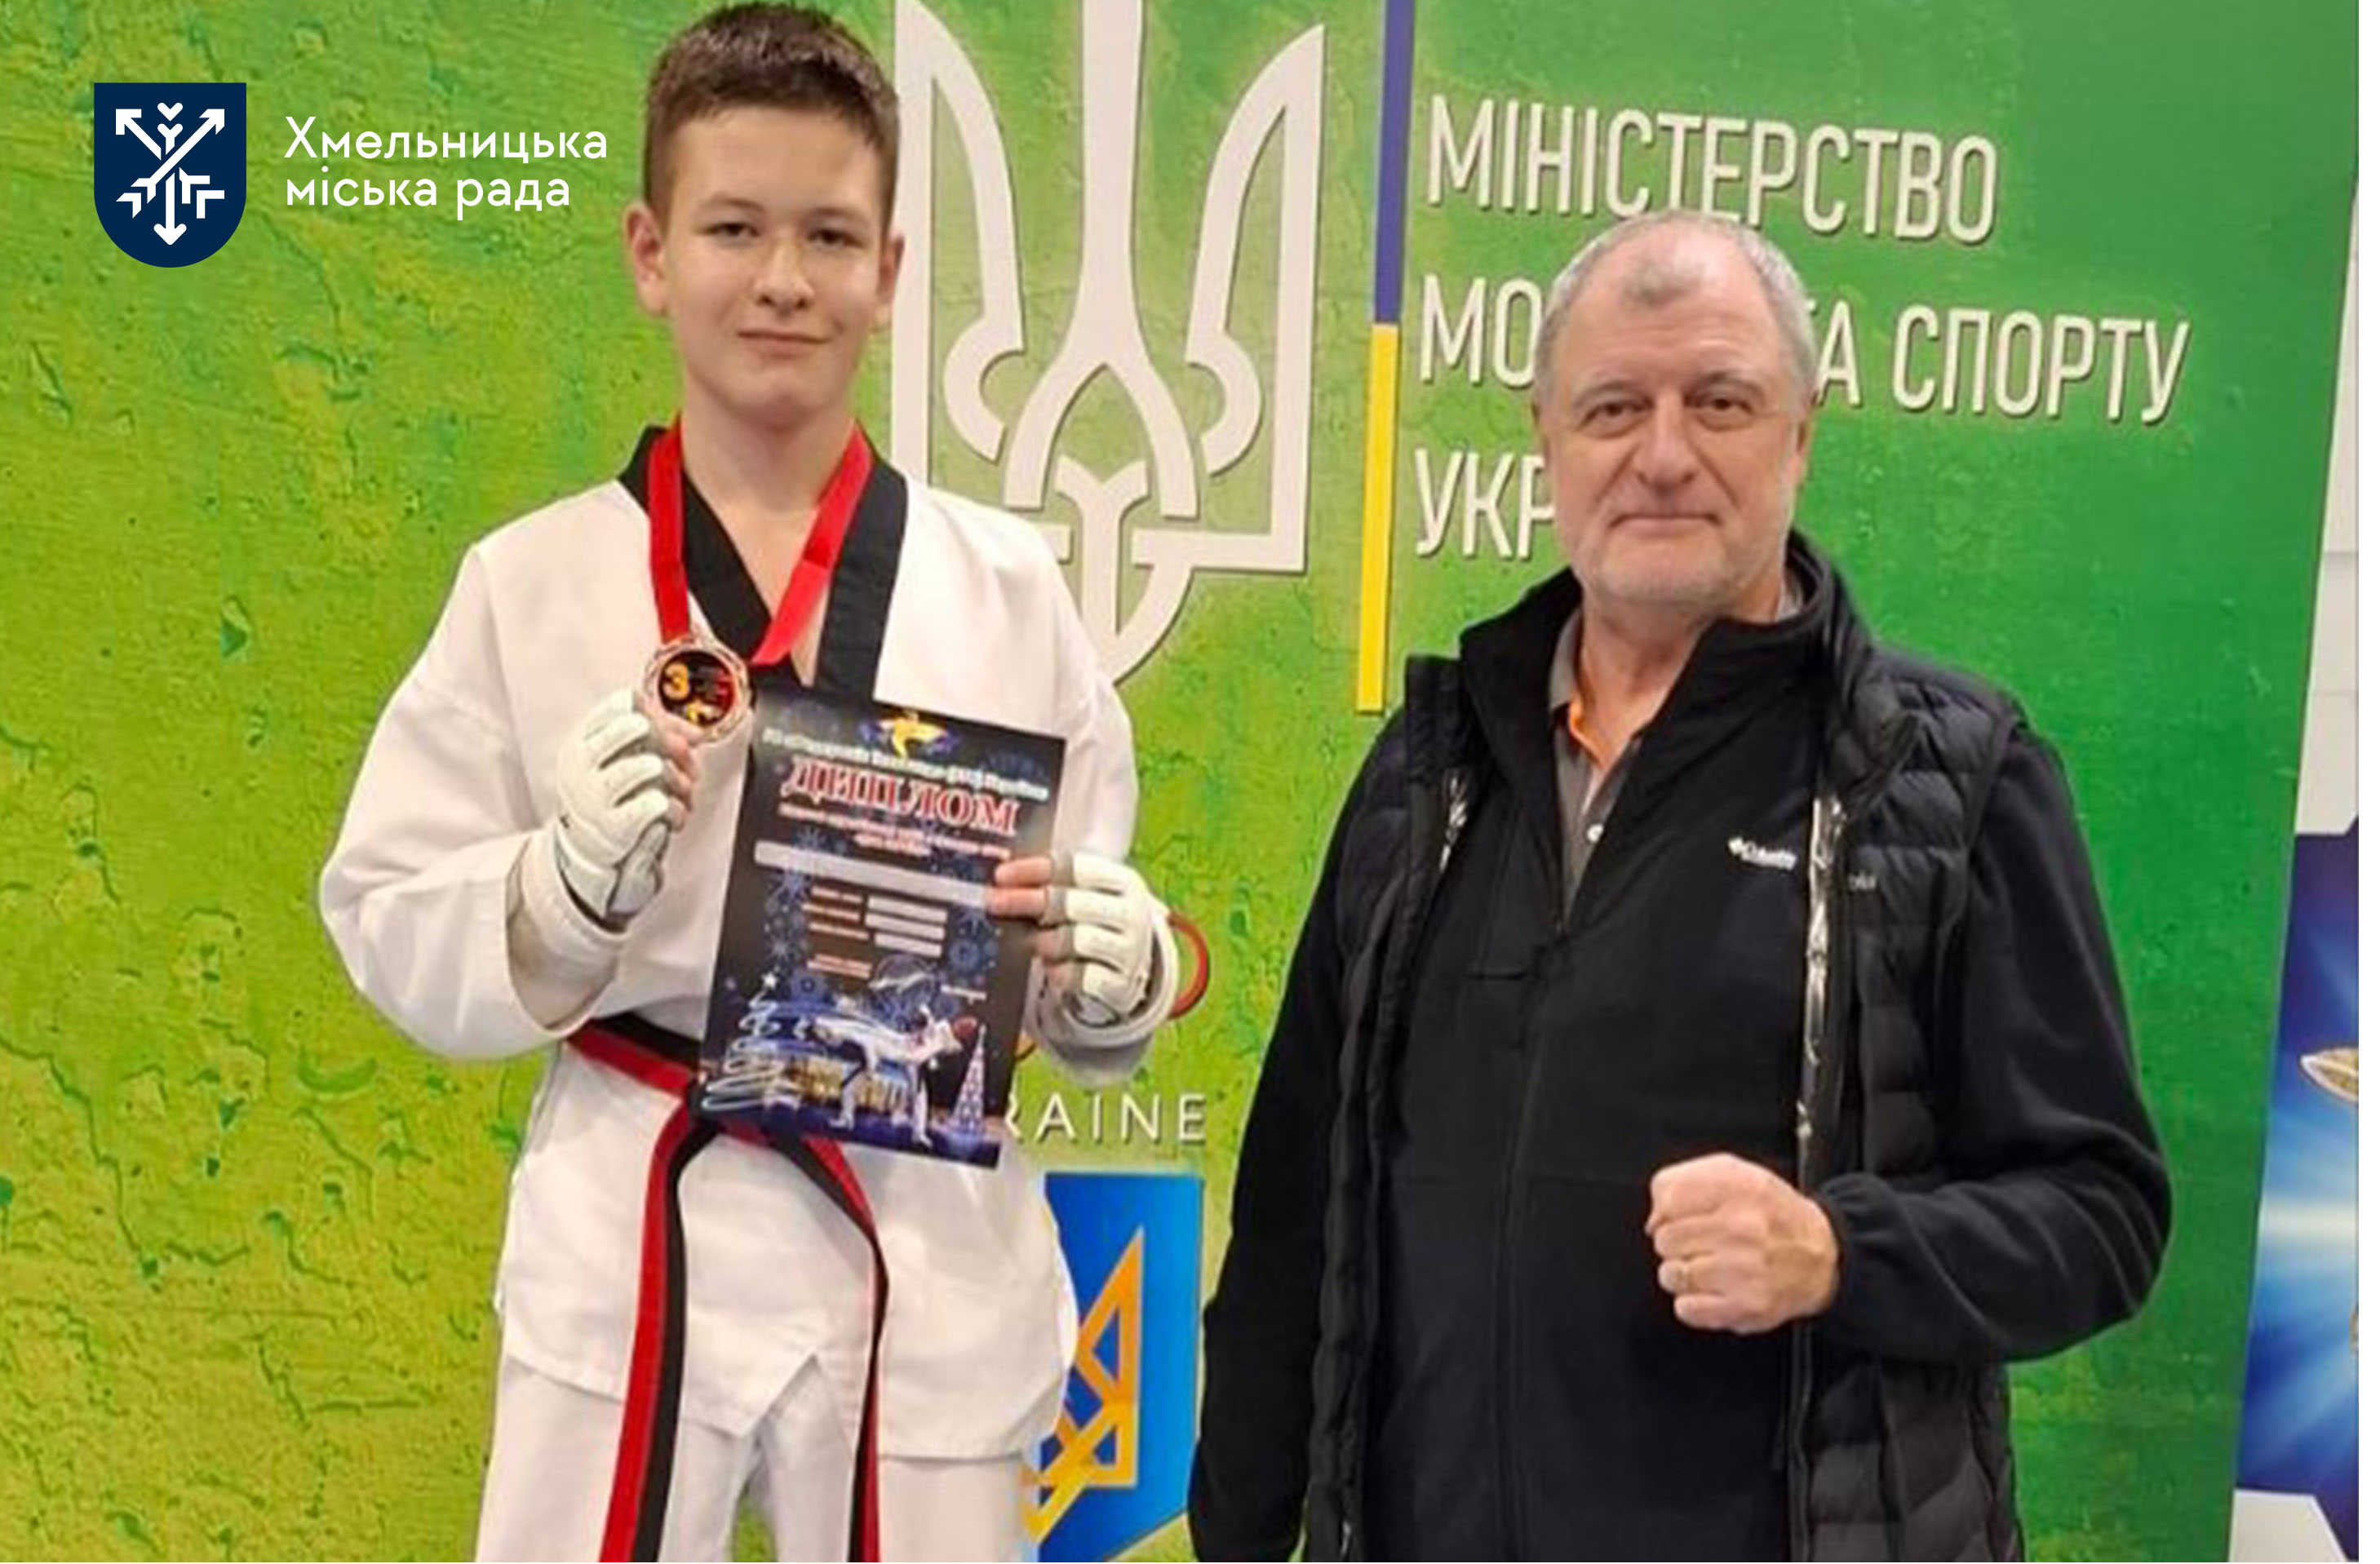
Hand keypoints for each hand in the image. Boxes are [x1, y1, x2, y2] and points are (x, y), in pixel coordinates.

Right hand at [548, 688, 696, 925]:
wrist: (591, 848)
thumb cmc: (613, 796)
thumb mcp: (624, 757)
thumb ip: (661, 735)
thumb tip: (696, 733)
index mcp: (582, 739)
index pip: (622, 704)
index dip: (658, 711)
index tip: (673, 729)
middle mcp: (582, 763)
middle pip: (637, 726)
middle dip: (671, 737)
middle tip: (682, 752)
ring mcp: (593, 795)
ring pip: (648, 765)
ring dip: (675, 774)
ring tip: (680, 787)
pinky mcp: (612, 826)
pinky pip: (653, 805)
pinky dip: (674, 806)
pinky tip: (672, 809)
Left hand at [988, 852, 1162, 1025]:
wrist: (1135, 965)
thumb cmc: (1098, 921)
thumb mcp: (1089, 896)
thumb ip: (1054, 885)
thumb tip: (1002, 881)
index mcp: (1122, 881)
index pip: (1075, 867)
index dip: (1034, 870)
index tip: (1000, 875)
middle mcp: (1129, 913)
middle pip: (1071, 902)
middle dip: (1026, 901)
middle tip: (993, 903)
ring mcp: (1128, 950)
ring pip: (1077, 940)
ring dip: (1044, 940)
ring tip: (1029, 942)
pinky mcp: (1121, 984)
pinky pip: (1082, 977)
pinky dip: (1060, 972)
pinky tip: (1050, 968)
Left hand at [1646, 1152, 1838, 1333]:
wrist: (1823, 1256)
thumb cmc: (1773, 1215)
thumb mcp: (1734, 1174)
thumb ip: (1684, 1180)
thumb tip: (1654, 1218)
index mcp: (1739, 1188)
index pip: (1668, 1197)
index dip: (1667, 1210)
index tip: (1681, 1217)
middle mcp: (1743, 1227)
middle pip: (1665, 1239)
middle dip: (1677, 1243)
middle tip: (1702, 1244)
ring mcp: (1744, 1270)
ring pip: (1671, 1275)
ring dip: (1683, 1274)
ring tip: (1708, 1267)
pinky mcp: (1745, 1306)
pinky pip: (1687, 1308)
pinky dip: (1693, 1303)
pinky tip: (1713, 1290)